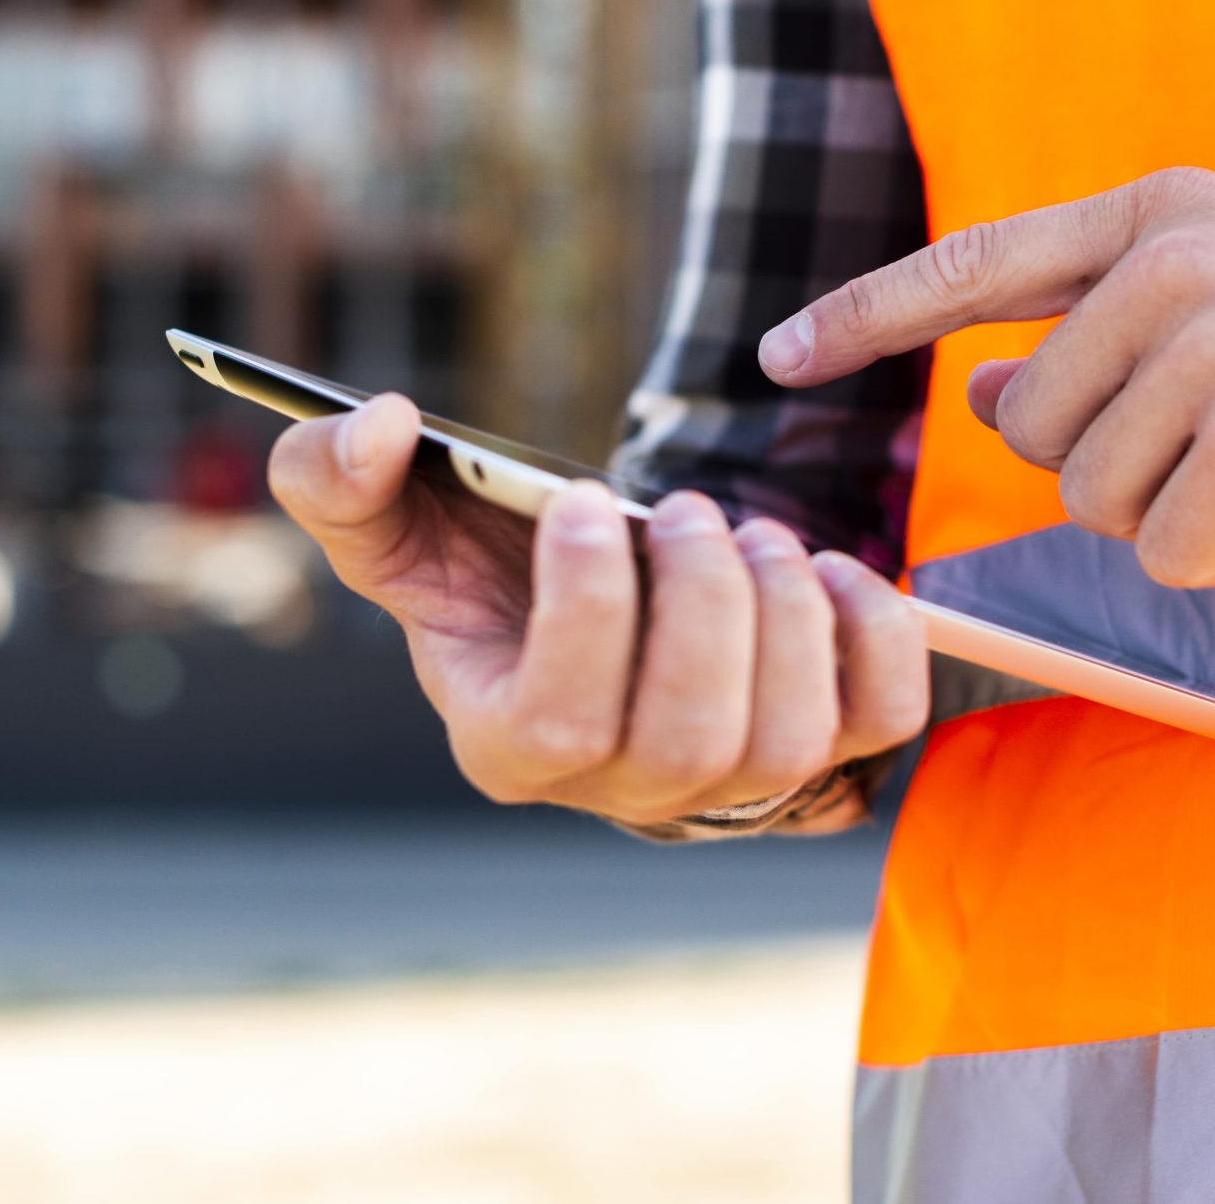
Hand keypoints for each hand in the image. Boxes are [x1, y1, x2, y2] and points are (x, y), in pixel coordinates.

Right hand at [267, 395, 929, 826]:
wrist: (594, 594)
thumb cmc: (482, 563)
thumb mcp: (391, 521)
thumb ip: (336, 478)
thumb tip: (374, 423)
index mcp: (511, 746)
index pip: (562, 721)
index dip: (589, 607)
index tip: (584, 497)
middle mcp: (626, 789)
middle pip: (691, 738)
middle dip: (703, 603)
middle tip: (684, 507)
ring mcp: (731, 783)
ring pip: (787, 740)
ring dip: (783, 612)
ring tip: (750, 531)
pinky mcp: (825, 748)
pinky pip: (879, 718)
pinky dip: (872, 636)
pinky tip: (828, 568)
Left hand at [758, 168, 1214, 586]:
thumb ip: (1102, 338)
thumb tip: (982, 390)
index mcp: (1164, 211)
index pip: (975, 262)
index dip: (865, 315)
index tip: (776, 356)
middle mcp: (1175, 257)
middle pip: (1034, 425)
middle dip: (1113, 472)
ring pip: (1090, 497)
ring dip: (1175, 520)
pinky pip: (1166, 551)